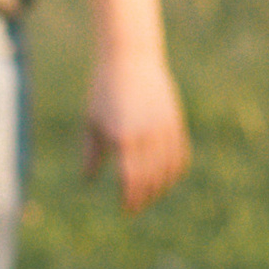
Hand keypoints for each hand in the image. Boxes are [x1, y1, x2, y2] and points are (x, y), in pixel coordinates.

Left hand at [83, 55, 189, 212]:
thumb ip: (91, 154)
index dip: (130, 199)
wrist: (130, 58)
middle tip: (135, 208)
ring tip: (149, 196)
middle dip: (143, 198)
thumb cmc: (103, 91)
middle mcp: (147, 135)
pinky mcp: (175, 121)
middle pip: (151, 180)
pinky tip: (166, 178)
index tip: (125, 209)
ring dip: (160, 188)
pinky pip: (180, 154)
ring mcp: (164, 128)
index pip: (131, 181)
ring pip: (168, 170)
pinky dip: (175, 170)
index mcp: (123, 138)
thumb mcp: (92, 123)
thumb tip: (88, 181)